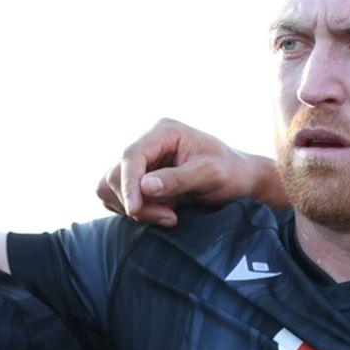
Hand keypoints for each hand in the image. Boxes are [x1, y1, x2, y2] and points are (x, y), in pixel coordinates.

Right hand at [96, 119, 277, 226]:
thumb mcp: (211, 175)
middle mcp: (147, 143)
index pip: (132, 156)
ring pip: (111, 188)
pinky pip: (117, 198)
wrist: (238, 181)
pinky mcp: (137, 180)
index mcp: (164, 132)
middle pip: (116, 174)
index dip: (128, 184)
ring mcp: (140, 162)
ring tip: (171, 214)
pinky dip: (136, 211)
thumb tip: (144, 186)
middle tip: (171, 217)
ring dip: (136, 208)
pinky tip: (164, 211)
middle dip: (137, 202)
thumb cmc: (230, 173)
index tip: (135, 210)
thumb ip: (179, 179)